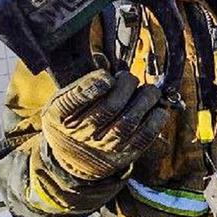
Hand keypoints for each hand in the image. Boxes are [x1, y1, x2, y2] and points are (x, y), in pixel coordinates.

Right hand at [42, 70, 167, 180]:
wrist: (77, 154)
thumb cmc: (76, 114)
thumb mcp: (66, 97)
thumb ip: (84, 81)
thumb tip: (104, 63)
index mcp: (59, 114)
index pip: (73, 100)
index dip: (92, 86)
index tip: (108, 78)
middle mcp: (80, 131)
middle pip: (109, 107)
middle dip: (126, 86)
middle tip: (130, 79)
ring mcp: (102, 144)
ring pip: (129, 121)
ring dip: (145, 100)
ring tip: (149, 91)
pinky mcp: (123, 153)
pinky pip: (144, 136)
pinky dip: (156, 120)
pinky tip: (157, 109)